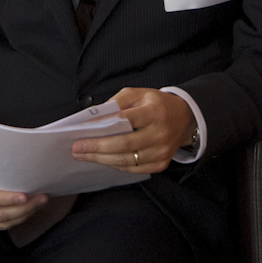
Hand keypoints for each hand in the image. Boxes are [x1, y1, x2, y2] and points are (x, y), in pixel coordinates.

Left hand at [71, 87, 196, 173]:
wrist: (185, 119)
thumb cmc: (156, 104)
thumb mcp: (139, 93)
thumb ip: (117, 101)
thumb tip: (95, 116)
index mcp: (154, 112)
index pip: (125, 120)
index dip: (103, 126)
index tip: (83, 130)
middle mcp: (160, 133)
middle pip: (124, 144)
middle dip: (97, 148)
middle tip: (77, 148)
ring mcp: (161, 152)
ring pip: (127, 160)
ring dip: (101, 159)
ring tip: (83, 155)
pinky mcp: (161, 164)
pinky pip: (133, 168)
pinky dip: (115, 164)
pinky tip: (101, 160)